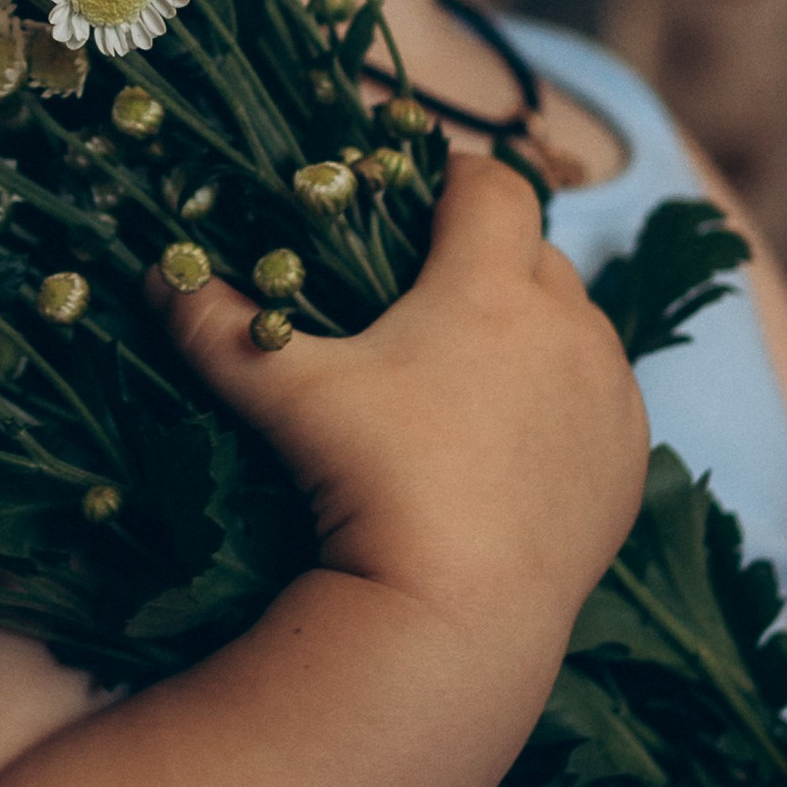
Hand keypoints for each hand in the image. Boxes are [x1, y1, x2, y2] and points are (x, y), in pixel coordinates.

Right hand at [160, 152, 648, 655]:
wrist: (457, 612)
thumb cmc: (370, 484)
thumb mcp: (285, 398)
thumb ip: (217, 329)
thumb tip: (158, 276)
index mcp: (489, 285)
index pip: (491, 185)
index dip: (453, 173)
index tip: (421, 186)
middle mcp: (568, 324)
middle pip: (538, 252)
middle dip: (492, 255)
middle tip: (434, 286)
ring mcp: (607, 392)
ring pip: (580, 326)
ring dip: (537, 327)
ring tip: (478, 365)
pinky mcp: (627, 457)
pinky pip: (604, 398)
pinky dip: (568, 398)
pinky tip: (522, 435)